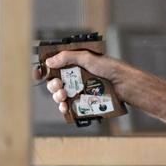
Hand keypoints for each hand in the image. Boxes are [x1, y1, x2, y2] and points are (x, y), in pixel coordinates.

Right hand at [34, 50, 165, 130]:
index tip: (39, 72)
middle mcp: (77, 77)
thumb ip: (69, 57)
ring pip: (61, 96)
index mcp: (76, 64)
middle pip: (55, 82)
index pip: (55, 65)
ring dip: (56, 96)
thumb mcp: (89, 58)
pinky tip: (65, 107)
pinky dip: (64, 108)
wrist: (127, 85)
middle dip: (52, 84)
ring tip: (62, 96)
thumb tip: (50, 61)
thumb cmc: (111, 69)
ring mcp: (81, 91)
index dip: (45, 69)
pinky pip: (71, 107)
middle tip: (57, 86)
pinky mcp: (86, 103)